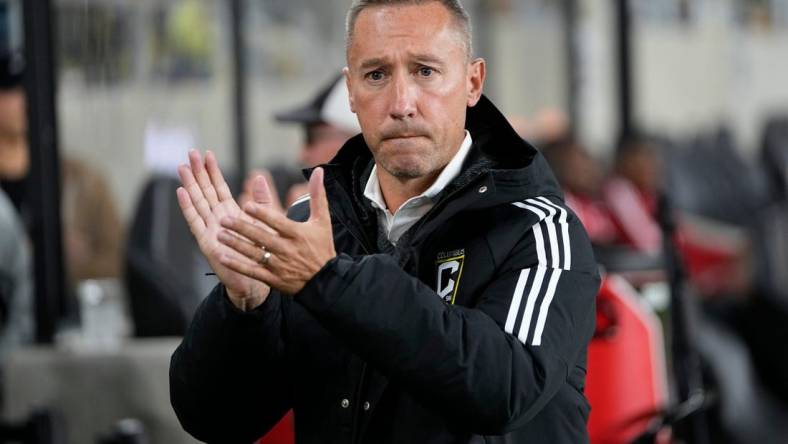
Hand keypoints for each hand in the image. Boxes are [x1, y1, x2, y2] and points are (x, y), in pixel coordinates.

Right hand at [176, 150, 274, 310]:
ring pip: (197, 202)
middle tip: (190, 152)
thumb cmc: (259, 253)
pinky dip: (187, 207)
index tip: (207, 153)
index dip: (213, 171)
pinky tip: (181, 192)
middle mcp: (217, 218)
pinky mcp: (206, 241)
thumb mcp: (264, 222)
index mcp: (231, 213)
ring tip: (182, 167)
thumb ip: (262, 200)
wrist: (255, 280)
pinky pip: (195, 221)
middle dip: (198, 172)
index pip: (220, 187)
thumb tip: (259, 176)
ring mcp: (210, 229)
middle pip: (205, 191)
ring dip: (189, 184)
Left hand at [217, 167, 335, 294]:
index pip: (277, 222)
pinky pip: (253, 272)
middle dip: (242, 228)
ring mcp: (279, 265)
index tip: (246, 205)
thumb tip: (318, 170)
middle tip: (223, 220)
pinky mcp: (273, 279)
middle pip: (261, 237)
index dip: (262, 214)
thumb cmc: (322, 247)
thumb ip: (317, 195)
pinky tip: (223, 257)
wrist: (326, 280)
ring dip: (236, 245)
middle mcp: (287, 249)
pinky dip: (238, 265)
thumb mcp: (322, 220)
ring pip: (254, 254)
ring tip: (220, 235)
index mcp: (297, 234)